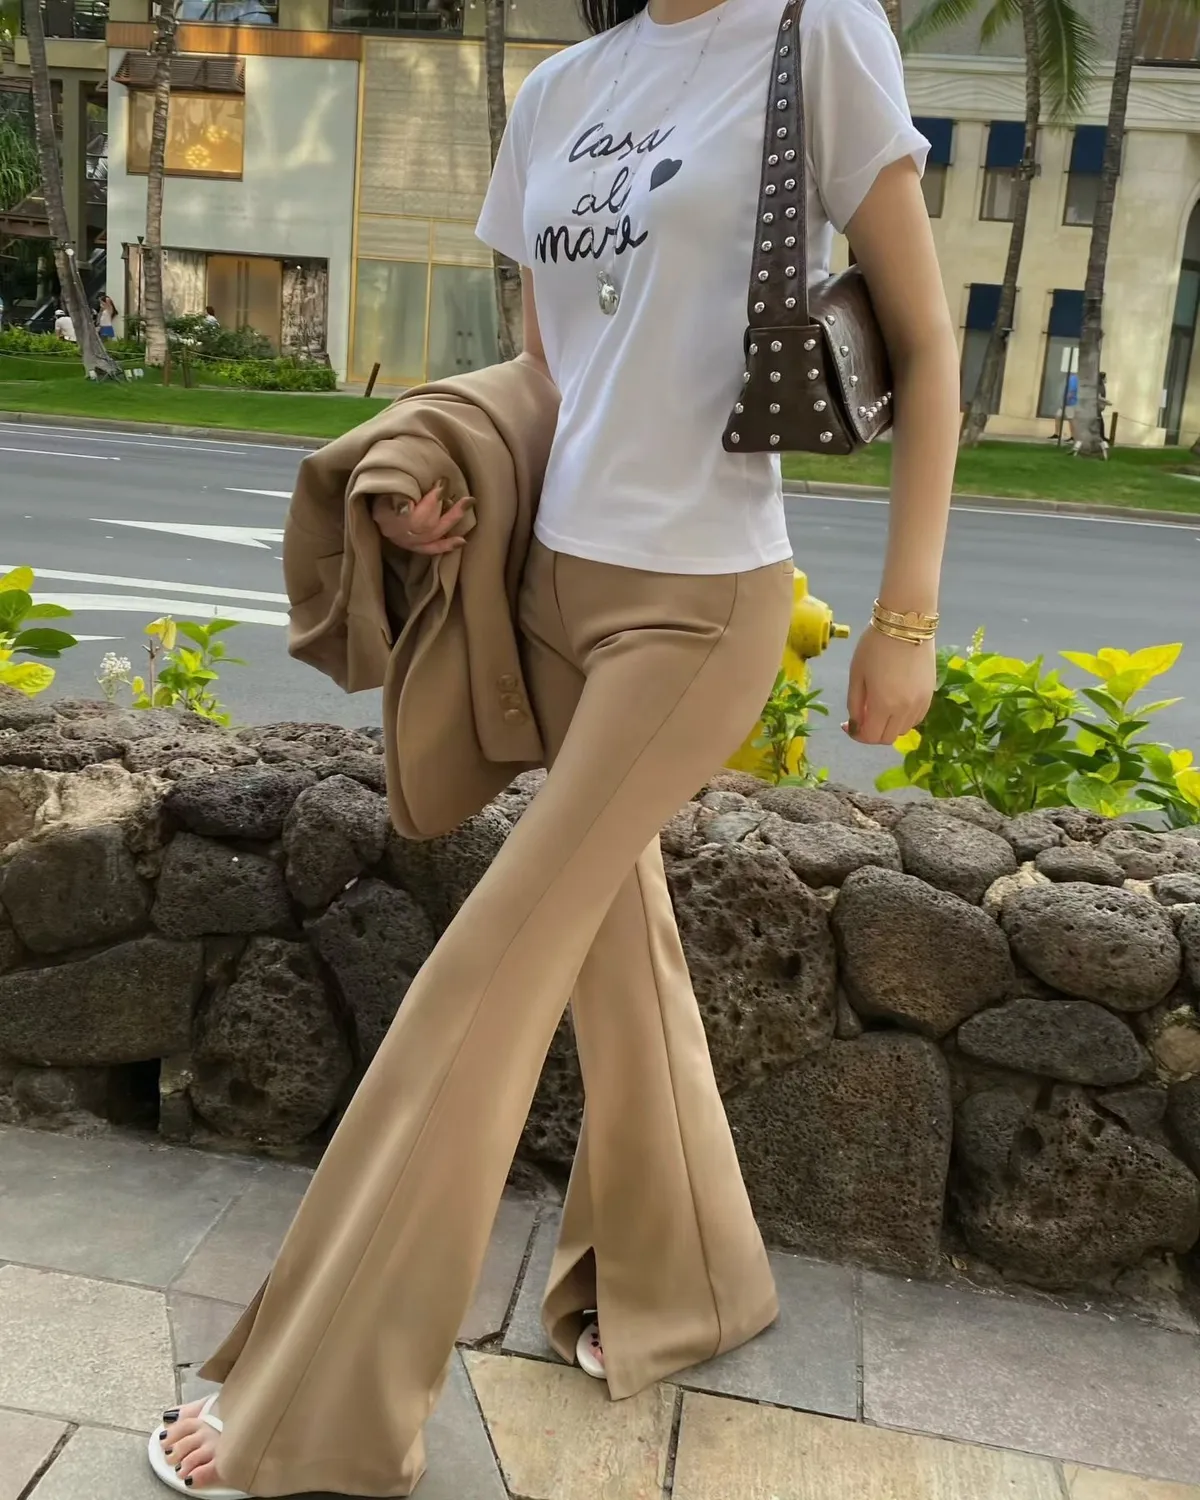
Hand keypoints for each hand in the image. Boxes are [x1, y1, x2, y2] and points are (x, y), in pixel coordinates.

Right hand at [370, 484, 471, 555]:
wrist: (375, 505)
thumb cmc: (379, 489)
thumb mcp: (381, 486)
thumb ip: (394, 494)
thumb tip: (406, 505)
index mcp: (385, 516)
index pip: (411, 512)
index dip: (429, 500)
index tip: (442, 483)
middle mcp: (396, 533)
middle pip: (424, 524)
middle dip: (440, 504)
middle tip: (448, 484)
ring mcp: (406, 542)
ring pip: (432, 534)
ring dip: (451, 519)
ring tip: (468, 502)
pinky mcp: (414, 547)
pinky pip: (431, 549)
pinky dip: (446, 545)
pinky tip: (462, 541)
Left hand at [843, 625, 934, 744]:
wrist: (906, 623)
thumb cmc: (874, 646)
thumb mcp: (856, 675)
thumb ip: (855, 704)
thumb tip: (855, 725)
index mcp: (884, 705)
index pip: (871, 737)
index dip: (857, 735)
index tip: (848, 724)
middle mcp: (905, 710)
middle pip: (887, 737)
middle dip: (871, 732)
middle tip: (861, 716)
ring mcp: (921, 703)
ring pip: (903, 730)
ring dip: (888, 725)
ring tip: (878, 707)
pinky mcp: (930, 694)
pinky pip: (915, 718)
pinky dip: (903, 718)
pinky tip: (894, 702)